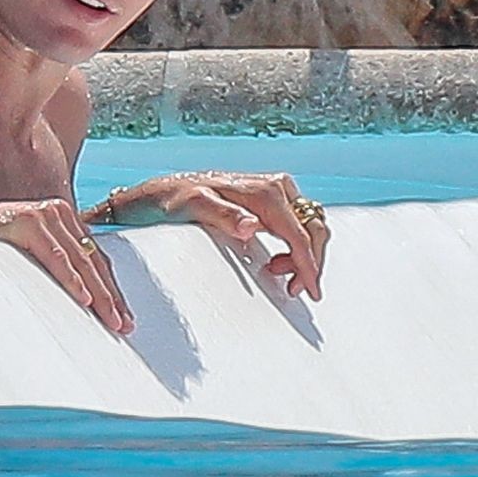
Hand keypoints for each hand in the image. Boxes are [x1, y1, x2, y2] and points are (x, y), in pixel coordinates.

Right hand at [0, 199, 132, 334]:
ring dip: (100, 294)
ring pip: (80, 261)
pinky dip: (72, 280)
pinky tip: (85, 300)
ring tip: (112, 321)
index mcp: (62, 219)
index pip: (94, 259)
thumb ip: (49, 262)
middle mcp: (57, 213)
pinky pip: (55, 257)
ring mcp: (42, 214)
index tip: (124, 319)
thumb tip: (80, 298)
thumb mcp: (24, 253)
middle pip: (93, 261)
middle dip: (112, 297)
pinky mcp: (25, 221)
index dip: (112, 290)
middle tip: (125, 327)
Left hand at [136, 172, 327, 301]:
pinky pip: (297, 226)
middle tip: (293, 288)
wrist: (164, 192)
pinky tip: (275, 262)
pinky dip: (295, 247)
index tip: (311, 289)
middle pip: (314, 228)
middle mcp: (275, 187)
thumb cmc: (175, 199)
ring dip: (303, 255)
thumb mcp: (194, 207)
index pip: (299, 233)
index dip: (309, 264)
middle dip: (309, 261)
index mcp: (264, 191)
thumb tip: (251, 226)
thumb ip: (224, 216)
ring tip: (278, 273)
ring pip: (309, 227)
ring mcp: (274, 193)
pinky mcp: (270, 202)